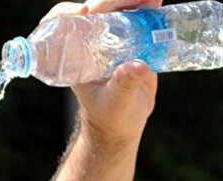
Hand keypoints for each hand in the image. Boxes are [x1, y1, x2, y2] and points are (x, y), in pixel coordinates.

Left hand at [41, 0, 161, 148]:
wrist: (124, 125)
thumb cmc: (111, 117)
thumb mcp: (116, 103)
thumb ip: (124, 85)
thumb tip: (137, 66)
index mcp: (77, 57)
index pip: (65, 27)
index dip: (69, 14)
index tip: (83, 10)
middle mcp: (92, 45)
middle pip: (95, 12)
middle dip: (112, 0)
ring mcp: (112, 41)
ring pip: (117, 11)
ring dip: (132, 1)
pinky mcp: (132, 42)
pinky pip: (137, 20)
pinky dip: (146, 9)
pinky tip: (157, 3)